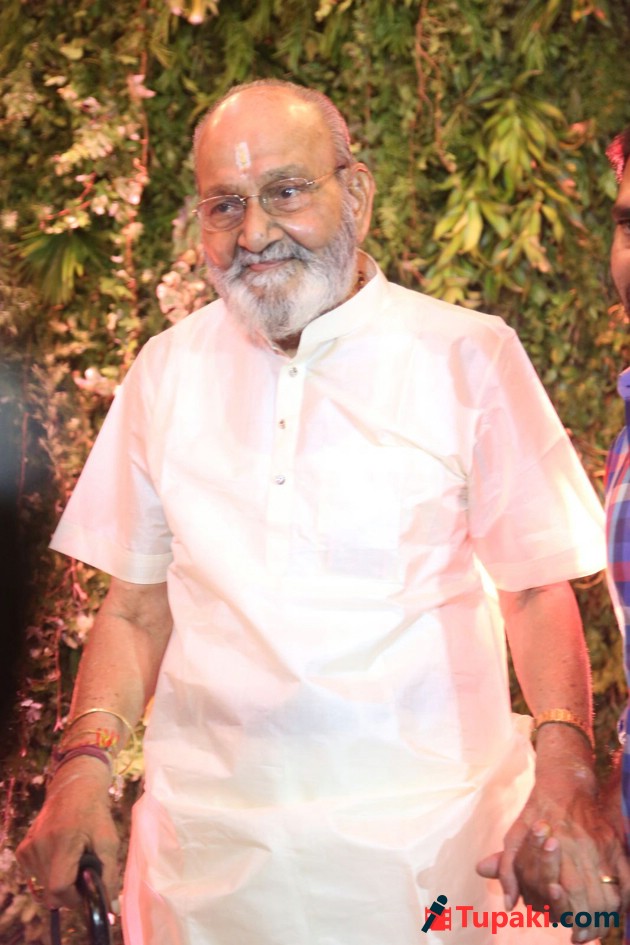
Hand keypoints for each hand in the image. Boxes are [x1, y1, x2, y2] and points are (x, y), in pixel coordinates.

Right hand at [16, 758, 119, 910]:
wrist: (74, 788)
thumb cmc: (96, 814)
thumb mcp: (109, 841)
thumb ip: (109, 876)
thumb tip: (110, 908)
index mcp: (62, 842)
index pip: (59, 888)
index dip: (75, 897)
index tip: (87, 890)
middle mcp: (39, 846)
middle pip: (51, 891)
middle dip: (70, 889)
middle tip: (84, 870)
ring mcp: (28, 848)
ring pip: (43, 886)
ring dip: (60, 880)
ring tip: (73, 857)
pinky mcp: (22, 850)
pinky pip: (36, 875)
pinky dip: (50, 872)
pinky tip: (61, 853)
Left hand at [477, 773, 629, 942]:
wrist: (563, 784)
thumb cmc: (535, 814)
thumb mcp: (514, 837)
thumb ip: (508, 870)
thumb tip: (509, 905)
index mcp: (555, 848)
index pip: (567, 892)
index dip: (569, 916)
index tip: (571, 934)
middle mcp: (581, 849)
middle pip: (592, 898)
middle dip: (589, 923)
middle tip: (582, 937)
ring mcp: (601, 848)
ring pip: (612, 893)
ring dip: (607, 916)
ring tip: (598, 928)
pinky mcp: (614, 845)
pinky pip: (627, 879)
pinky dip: (624, 898)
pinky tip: (616, 910)